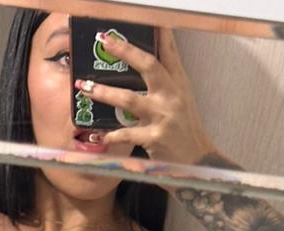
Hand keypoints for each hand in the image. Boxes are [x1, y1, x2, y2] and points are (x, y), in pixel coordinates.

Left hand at [74, 28, 216, 164]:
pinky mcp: (154, 138)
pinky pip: (126, 134)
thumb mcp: (182, 100)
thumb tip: (152, 57)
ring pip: (129, 99)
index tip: (146, 15)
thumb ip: (167, 79)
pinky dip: (111, 135)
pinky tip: (99, 135)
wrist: (199, 162)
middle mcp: (171, 96)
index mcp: (178, 84)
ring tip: (84, 87)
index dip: (158, 32)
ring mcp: (163, 117)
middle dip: (124, 51)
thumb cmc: (186, 131)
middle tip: (104, 40)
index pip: (168, 52)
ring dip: (104, 92)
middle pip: (148, 65)